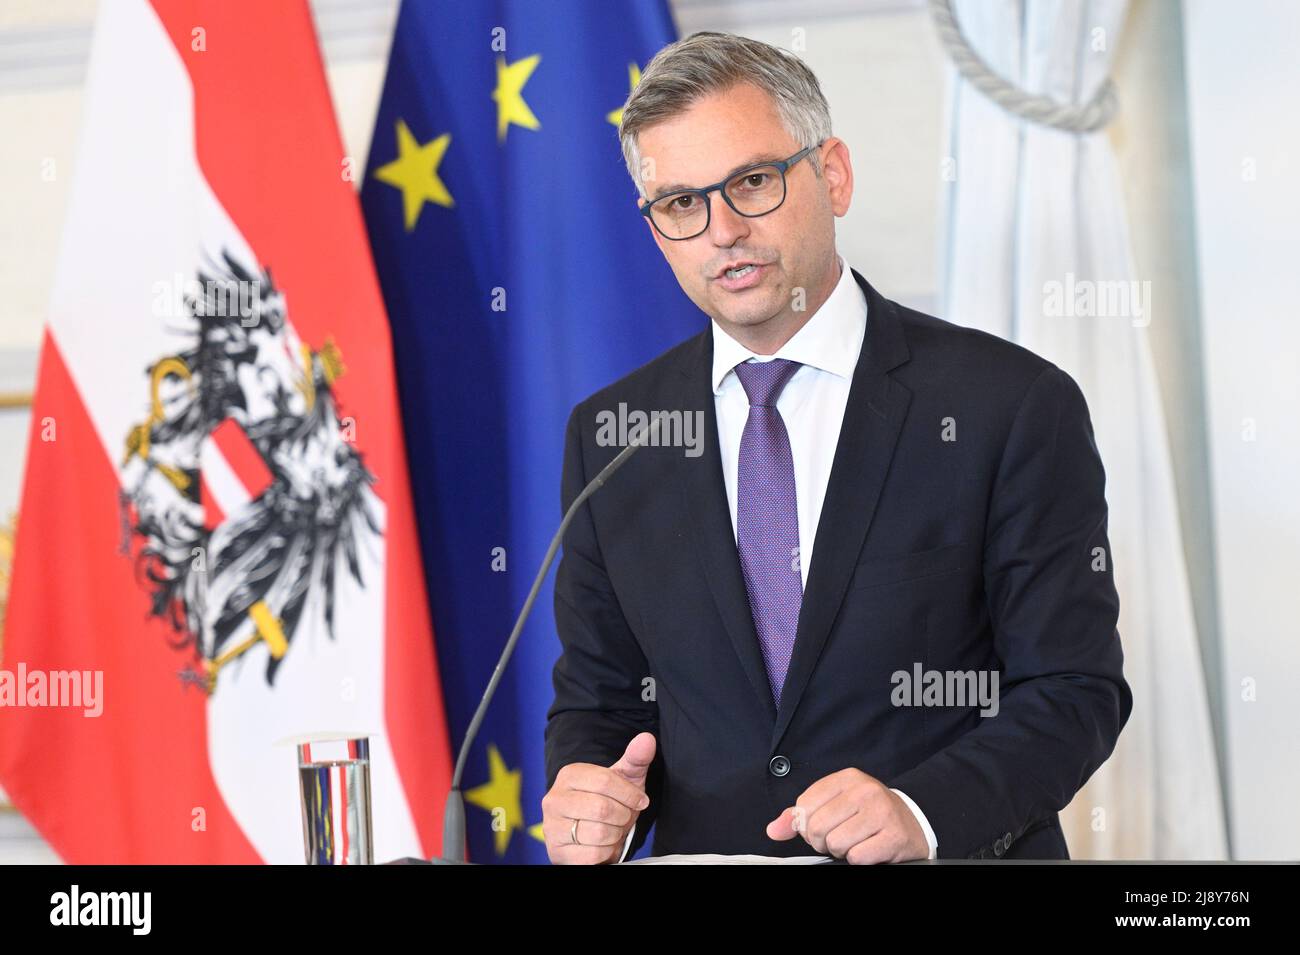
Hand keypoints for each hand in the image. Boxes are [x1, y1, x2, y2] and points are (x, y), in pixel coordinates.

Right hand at [542, 732, 654, 863]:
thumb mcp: (625, 778)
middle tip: (624, 817)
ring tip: (612, 830)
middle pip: (602, 808)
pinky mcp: (556, 852)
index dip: (630, 794)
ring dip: (615, 835)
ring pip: (598, 833)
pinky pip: (592, 855)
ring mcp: (551, 826)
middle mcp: (554, 799)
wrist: (592, 834)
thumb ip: (636, 758)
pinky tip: (603, 845)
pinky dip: (606, 852)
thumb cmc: (611, 801)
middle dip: (623, 816)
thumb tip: (647, 739)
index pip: (605, 781)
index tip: (641, 801)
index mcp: (569, 775)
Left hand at [765, 768, 928, 863]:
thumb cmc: (869, 814)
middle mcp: (865, 790)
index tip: (822, 827)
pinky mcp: (894, 836)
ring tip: (856, 843)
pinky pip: (858, 858)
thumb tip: (774, 830)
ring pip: (837, 844)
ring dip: (842, 852)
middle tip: (839, 839)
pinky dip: (859, 860)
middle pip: (818, 827)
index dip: (807, 825)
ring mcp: (882, 812)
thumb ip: (801, 816)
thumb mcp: (836, 804)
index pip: (805, 805)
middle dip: (824, 841)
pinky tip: (870, 850)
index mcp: (847, 778)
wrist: (914, 822)